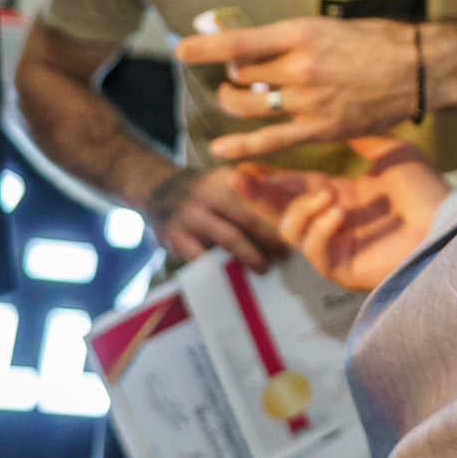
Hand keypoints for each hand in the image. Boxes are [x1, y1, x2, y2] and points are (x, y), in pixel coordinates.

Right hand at [146, 166, 288, 272]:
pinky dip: (220, 271)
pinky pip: (203, 259)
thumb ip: (254, 188)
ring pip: (230, 239)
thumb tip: (296, 210)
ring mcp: (191, 215)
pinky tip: (234, 279)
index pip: (260, 196)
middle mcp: (209, 193)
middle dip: (271, 240)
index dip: (280, 214)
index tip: (298, 230)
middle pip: (248, 218)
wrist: (158, 192)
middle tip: (286, 256)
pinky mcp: (176, 237)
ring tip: (265, 269)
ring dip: (252, 257)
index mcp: (227, 178)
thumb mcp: (226, 180)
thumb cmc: (206, 192)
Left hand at [174, 17, 423, 159]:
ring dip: (234, 103)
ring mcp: (309, 101)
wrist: (419, 68)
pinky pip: (271, 141)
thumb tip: (247, 41)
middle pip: (242, 76)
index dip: (205, 48)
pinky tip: (222, 150)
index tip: (181, 50)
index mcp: (301, 34)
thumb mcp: (327, 25)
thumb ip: (287, 37)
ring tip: (233, 99)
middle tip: (235, 74)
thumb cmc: (375, 41)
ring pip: (250, 106)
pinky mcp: (321, 128)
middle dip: (232, 76)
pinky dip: (242, 147)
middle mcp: (300, 67)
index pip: (239, 42)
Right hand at [231, 137, 450, 290]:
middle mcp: (333, 223)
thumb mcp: (389, 153)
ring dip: (303, 209)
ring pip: (293, 232)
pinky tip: (339, 213)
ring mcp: (337, 248)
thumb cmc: (426, 191)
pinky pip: (315, 253)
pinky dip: (322, 230)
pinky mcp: (343, 270)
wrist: (450, 221)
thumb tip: (334, 114)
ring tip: (329, 195)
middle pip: (280, 211)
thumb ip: (359, 138)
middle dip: (257, 196)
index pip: (293, 187)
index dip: (267, 177)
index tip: (243, 162)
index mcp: (340, 197)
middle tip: (236, 178)